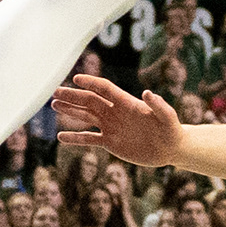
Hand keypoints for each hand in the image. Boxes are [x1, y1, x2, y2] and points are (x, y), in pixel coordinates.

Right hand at [52, 72, 181, 167]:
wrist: (171, 148)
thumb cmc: (171, 129)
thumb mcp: (168, 117)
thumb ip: (159, 105)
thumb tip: (147, 92)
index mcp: (127, 103)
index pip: (105, 89)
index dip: (91, 83)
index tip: (76, 79)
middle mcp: (115, 112)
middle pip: (90, 101)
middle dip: (73, 96)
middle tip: (55, 92)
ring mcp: (111, 127)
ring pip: (86, 117)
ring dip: (70, 111)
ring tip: (54, 105)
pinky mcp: (110, 142)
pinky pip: (89, 139)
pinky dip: (75, 138)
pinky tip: (61, 138)